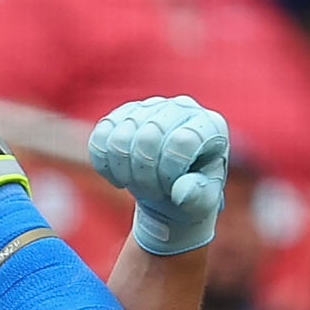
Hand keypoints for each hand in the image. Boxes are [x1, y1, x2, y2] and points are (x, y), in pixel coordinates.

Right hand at [84, 96, 229, 255]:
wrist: (172, 190)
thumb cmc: (193, 194)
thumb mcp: (203, 203)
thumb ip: (199, 198)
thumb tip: (181, 192)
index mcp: (210, 125)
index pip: (182, 141)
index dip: (170, 172)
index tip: (172, 190)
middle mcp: (181, 107)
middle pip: (147, 137)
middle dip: (145, 176)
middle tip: (153, 193)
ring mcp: (150, 106)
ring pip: (120, 138)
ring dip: (125, 173)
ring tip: (139, 185)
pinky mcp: (122, 114)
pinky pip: (100, 137)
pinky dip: (104, 165)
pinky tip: (120, 177)